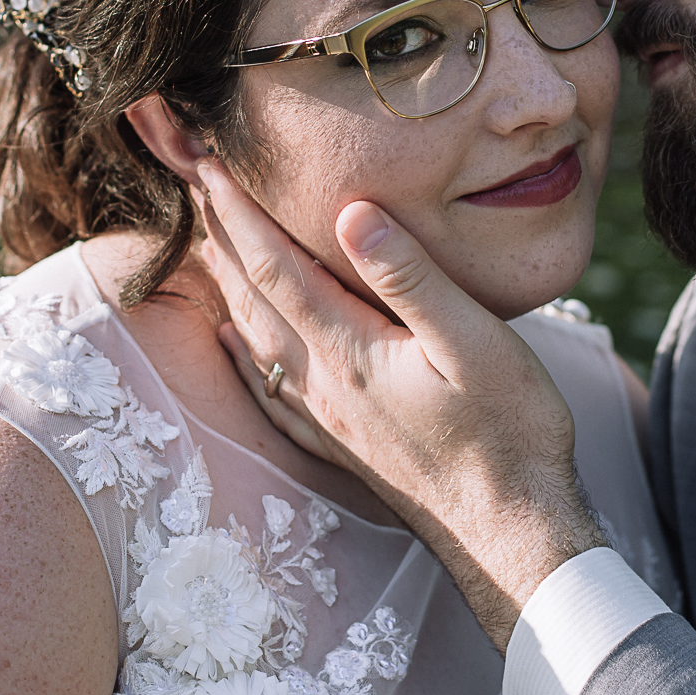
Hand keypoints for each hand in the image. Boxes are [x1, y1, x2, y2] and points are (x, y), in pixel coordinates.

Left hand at [194, 163, 607, 649]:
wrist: (511, 537)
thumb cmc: (509, 434)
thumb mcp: (474, 342)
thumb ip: (408, 277)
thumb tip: (349, 212)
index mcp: (348, 350)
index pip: (273, 263)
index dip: (234, 208)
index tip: (201, 158)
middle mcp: (322, 384)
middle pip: (249, 293)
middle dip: (213, 230)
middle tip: (184, 177)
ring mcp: (326, 418)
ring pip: (253, 336)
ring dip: (224, 281)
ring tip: (203, 239)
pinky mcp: (340, 444)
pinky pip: (268, 386)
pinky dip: (241, 351)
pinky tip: (233, 341)